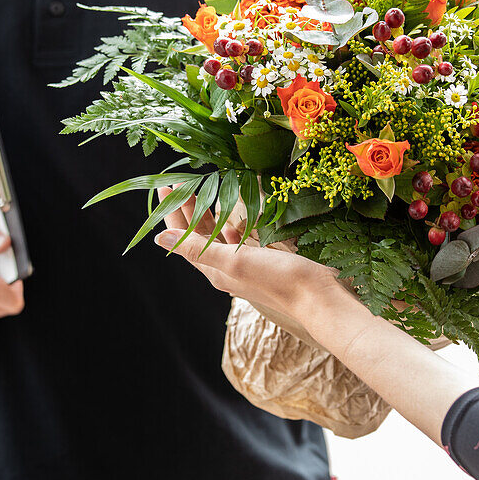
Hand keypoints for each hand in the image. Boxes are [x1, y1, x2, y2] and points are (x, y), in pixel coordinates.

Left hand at [153, 187, 353, 333]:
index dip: (172, 214)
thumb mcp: (234, 261)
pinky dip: (229, 229)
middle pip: (196, 237)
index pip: (182, 240)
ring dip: (206, 216)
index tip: (165, 187)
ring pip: (216, 238)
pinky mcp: (262, 263)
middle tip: (180, 182)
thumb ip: (198, 249)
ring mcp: (244, 267)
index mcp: (214, 271)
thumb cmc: (278, 278)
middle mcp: (225, 270)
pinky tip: (232, 222)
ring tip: (200, 193)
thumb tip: (159, 239)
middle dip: (186, 210)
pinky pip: (237, 244)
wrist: (318, 296)